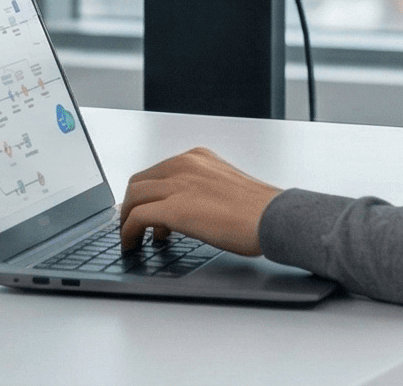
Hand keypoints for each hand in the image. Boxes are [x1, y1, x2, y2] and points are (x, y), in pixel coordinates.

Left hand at [115, 147, 280, 255]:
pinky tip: (131, 244)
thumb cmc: (261, 211)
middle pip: (139, 182)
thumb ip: (202, 190)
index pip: (157, 171)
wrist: (275, 218)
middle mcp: (184, 165)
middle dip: (131, 204)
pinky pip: (137, 217)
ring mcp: (178, 184)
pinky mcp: (174, 208)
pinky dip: (128, 231)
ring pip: (133, 197)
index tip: (143, 207)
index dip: (146, 193)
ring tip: (130, 237)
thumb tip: (186, 210)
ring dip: (126, 219)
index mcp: (197, 158)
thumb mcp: (226, 187)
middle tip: (131, 224)